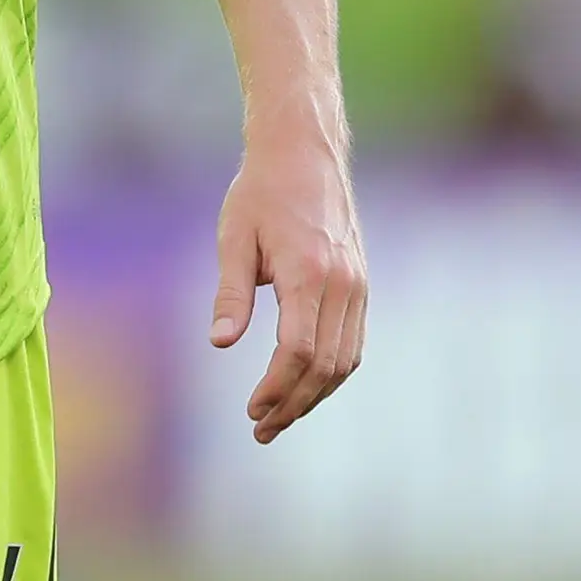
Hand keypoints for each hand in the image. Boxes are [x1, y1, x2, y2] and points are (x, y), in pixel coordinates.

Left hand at [210, 131, 367, 442]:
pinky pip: (353, 342)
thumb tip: (220, 344)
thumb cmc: (260, 192)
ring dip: (314, 395)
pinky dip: (331, 372)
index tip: (250, 409)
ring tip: (279, 417)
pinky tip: (304, 386)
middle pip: (325, 365)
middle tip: (260, 429)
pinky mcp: (361, 283)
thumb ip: (231, 293)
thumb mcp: (233, 237)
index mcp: (308, 272)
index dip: (276, 388)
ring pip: (345, 360)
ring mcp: (357, 284)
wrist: (305, 151)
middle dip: (293, 404)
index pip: (298, 351)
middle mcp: (342, 283)